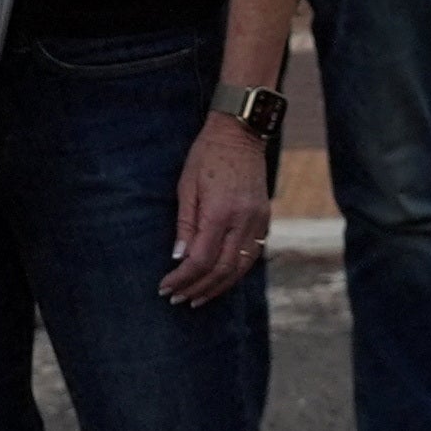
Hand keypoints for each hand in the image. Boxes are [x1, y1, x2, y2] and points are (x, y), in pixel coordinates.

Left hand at [162, 111, 274, 304]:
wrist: (241, 132)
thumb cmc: (207, 155)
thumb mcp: (187, 186)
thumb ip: (185, 225)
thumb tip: (179, 258)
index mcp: (220, 211)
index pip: (201, 259)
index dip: (182, 278)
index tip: (166, 287)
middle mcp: (243, 220)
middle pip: (222, 270)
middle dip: (197, 288)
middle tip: (177, 298)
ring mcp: (258, 221)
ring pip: (240, 268)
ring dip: (217, 287)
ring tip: (197, 297)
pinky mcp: (265, 219)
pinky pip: (251, 256)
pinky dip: (235, 273)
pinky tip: (219, 279)